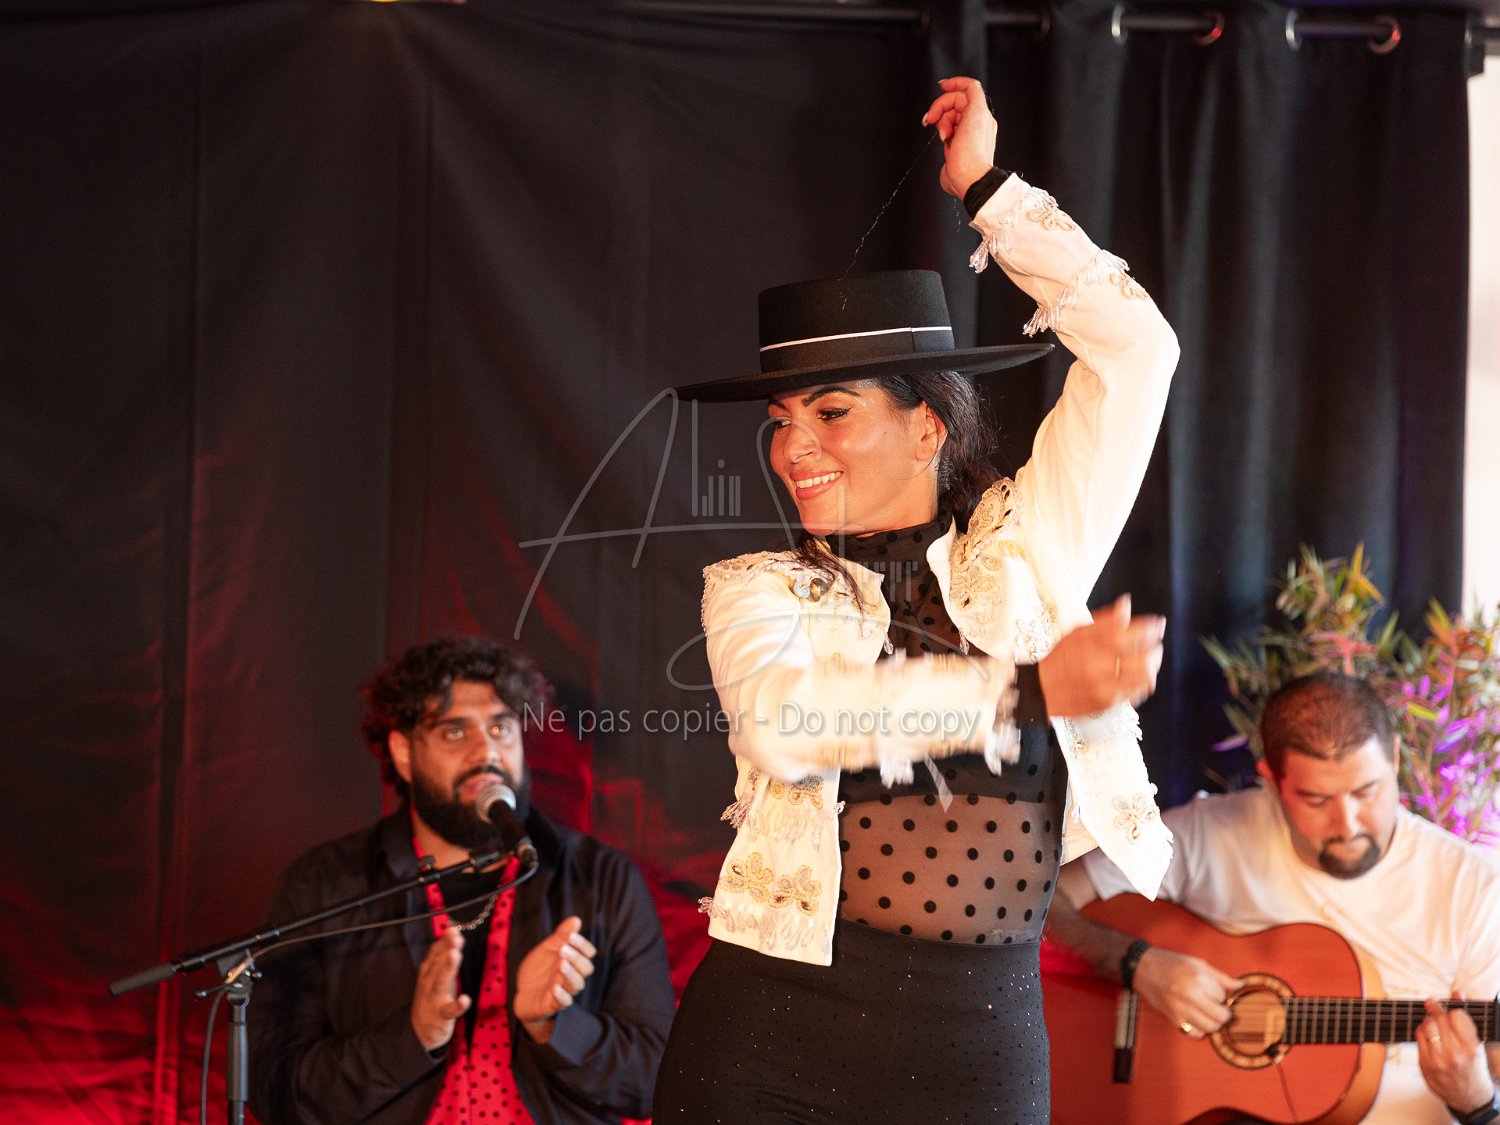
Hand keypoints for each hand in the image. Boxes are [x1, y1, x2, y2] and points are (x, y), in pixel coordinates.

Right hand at [411, 927, 468, 1052]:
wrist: (420, 1031)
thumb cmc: (433, 997)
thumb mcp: (436, 975)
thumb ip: (444, 955)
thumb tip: (453, 932)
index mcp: (429, 973)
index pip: (435, 954)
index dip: (443, 942)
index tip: (453, 930)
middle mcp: (429, 983)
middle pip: (438, 964)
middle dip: (446, 950)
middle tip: (455, 937)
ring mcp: (434, 999)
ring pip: (441, 982)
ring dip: (448, 968)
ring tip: (455, 955)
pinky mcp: (441, 1016)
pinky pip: (449, 1011)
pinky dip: (457, 1006)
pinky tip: (465, 1000)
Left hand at [512, 915, 596, 1042]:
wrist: (524, 992)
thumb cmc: (540, 968)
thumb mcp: (548, 948)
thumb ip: (562, 935)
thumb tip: (576, 920)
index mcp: (573, 961)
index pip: (588, 953)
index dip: (583, 945)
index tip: (571, 936)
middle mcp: (572, 975)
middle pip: (586, 969)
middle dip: (577, 958)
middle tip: (563, 950)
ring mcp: (564, 990)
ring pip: (577, 985)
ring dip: (571, 974)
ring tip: (561, 964)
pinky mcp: (553, 1003)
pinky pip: (563, 1002)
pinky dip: (562, 996)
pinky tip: (554, 987)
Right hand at [921, 76, 997, 199]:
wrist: (967, 179)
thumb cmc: (972, 153)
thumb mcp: (976, 113)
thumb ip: (972, 93)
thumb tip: (961, 86)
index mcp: (981, 113)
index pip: (967, 90)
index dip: (954, 84)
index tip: (941, 86)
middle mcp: (974, 122)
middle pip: (953, 103)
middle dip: (941, 109)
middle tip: (933, 119)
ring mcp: (964, 134)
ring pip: (946, 117)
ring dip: (941, 124)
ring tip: (944, 136)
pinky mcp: (956, 145)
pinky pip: (945, 131)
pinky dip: (942, 134)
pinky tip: (944, 142)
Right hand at [1037, 594, 1165, 717]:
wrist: (1044, 691)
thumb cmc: (1061, 659)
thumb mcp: (1077, 633)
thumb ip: (1105, 620)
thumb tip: (1126, 604)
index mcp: (1093, 645)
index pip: (1131, 633)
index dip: (1150, 627)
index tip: (1158, 623)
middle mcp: (1100, 666)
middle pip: (1144, 656)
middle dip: (1155, 647)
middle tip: (1155, 643)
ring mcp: (1106, 686)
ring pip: (1145, 675)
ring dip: (1153, 665)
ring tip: (1151, 659)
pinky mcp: (1109, 702)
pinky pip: (1138, 691)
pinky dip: (1145, 681)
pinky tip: (1141, 675)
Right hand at [1133, 947, 1243, 1040]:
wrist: (1143, 968)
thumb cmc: (1171, 963)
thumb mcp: (1197, 963)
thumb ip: (1220, 977)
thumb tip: (1240, 985)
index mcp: (1197, 978)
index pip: (1223, 997)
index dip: (1222, 996)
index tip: (1216, 993)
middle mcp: (1189, 995)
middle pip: (1220, 1016)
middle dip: (1223, 1013)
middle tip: (1219, 1007)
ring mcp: (1180, 1009)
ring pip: (1210, 1027)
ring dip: (1213, 1023)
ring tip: (1208, 1014)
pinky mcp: (1173, 1019)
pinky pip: (1194, 1033)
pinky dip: (1199, 1030)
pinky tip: (1196, 1019)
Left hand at [1417, 997, 1494, 1113]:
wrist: (1469, 1097)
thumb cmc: (1473, 1066)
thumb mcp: (1476, 1043)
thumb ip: (1466, 1017)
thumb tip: (1457, 992)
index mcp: (1472, 1048)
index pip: (1456, 1015)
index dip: (1452, 1009)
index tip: (1448, 1008)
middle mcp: (1455, 1054)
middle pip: (1439, 1019)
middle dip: (1435, 1009)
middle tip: (1433, 1004)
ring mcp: (1438, 1061)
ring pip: (1426, 1026)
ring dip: (1428, 1020)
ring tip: (1434, 1023)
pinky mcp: (1425, 1065)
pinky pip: (1418, 1037)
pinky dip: (1422, 1031)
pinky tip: (1428, 1034)